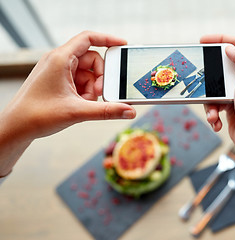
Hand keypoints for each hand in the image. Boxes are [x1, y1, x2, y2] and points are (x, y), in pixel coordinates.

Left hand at [4, 31, 135, 139]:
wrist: (17, 127)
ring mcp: (59, 71)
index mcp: (61, 59)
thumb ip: (107, 110)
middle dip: (100, 78)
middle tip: (99, 94)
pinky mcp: (59, 81)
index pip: (88, 38)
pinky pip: (80, 82)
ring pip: (88, 73)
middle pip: (92, 60)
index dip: (108, 39)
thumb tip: (129, 111)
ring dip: (92, 89)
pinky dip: (85, 93)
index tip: (123, 45)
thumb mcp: (78, 112)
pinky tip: (80, 105)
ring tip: (85, 103)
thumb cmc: (38, 114)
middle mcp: (59, 61)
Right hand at [201, 34, 234, 154]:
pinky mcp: (231, 106)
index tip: (203, 41)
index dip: (220, 40)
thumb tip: (231, 47)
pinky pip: (214, 104)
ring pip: (214, 88)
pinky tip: (217, 122)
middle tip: (202, 83)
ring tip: (214, 114)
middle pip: (220, 67)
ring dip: (210, 102)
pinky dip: (213, 114)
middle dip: (209, 79)